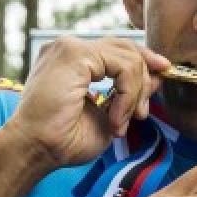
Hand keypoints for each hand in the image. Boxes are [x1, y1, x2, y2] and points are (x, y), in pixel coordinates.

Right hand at [3, 36, 170, 169]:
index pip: (118, 49)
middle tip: (141, 113)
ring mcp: (69, 47)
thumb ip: (130, 92)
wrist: (34, 149)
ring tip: (122, 121)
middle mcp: (68, 47)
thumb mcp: (108, 113)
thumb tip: (157, 76)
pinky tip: (116, 117)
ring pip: (129, 56)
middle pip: (126, 47)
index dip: (144, 63)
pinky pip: (123, 66)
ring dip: (135, 93)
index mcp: (72, 59)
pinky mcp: (74, 53)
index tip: (161, 79)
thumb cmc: (63, 139)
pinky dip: (128, 93)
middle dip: (145, 78)